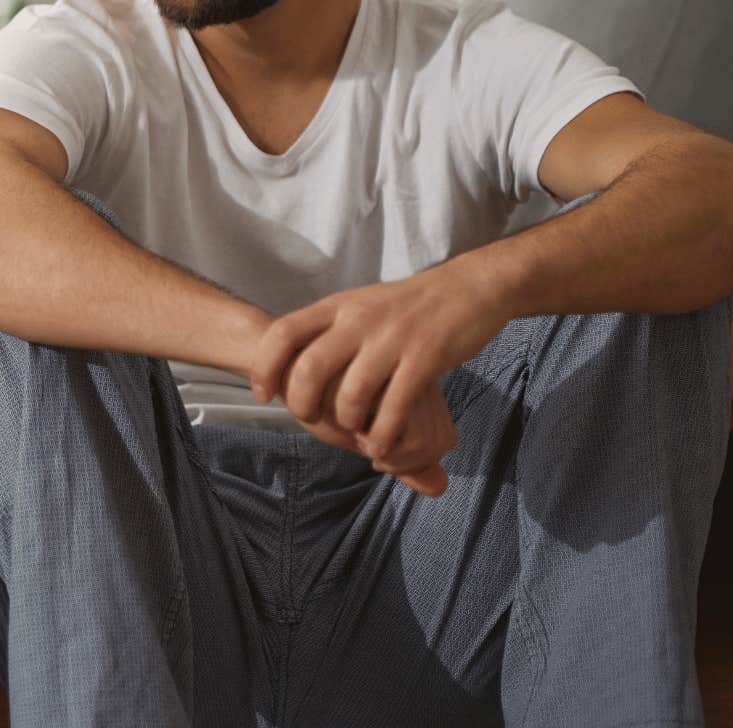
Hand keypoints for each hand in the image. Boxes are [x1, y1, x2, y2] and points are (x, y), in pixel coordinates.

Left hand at [250, 264, 506, 492]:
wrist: (469, 288)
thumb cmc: (407, 306)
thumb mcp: (359, 306)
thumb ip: (327, 329)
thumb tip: (289, 358)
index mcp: (338, 306)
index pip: (283, 333)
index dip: (265, 367)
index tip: (264, 395)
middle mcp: (360, 319)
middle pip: (310, 368)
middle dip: (303, 404)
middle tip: (310, 420)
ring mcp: (393, 338)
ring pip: (352, 394)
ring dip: (347, 423)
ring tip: (353, 433)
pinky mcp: (426, 357)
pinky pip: (395, 406)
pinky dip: (383, 433)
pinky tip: (382, 444)